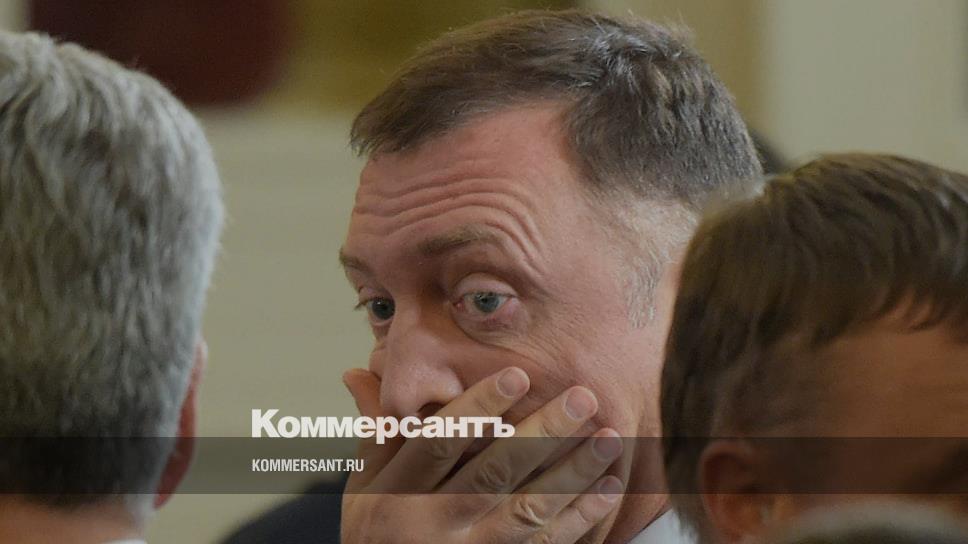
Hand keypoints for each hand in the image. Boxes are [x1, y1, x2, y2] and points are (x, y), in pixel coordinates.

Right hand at [341, 367, 624, 543]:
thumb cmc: (375, 537)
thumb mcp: (363, 489)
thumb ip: (375, 434)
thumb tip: (358, 371)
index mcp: (396, 494)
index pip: (440, 441)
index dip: (479, 407)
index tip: (518, 375)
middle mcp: (431, 525)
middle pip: (493, 472)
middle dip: (542, 433)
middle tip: (583, 396)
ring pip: (526, 511)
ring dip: (572, 473)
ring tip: (609, 438)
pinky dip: (579, 518)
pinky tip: (608, 488)